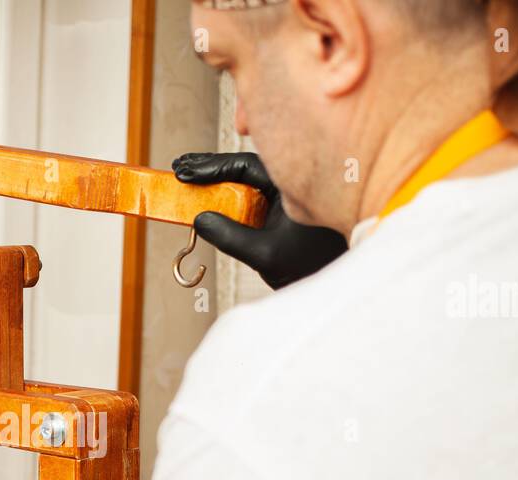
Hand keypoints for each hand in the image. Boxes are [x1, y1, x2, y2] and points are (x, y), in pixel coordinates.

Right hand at [172, 151, 348, 288]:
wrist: (337, 277)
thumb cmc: (314, 265)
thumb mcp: (265, 254)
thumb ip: (230, 237)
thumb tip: (200, 219)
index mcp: (292, 184)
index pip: (244, 166)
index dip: (210, 167)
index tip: (185, 171)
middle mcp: (289, 183)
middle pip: (243, 166)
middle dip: (210, 166)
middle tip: (180, 167)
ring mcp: (286, 195)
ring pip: (247, 178)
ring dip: (218, 177)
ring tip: (189, 177)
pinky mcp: (283, 208)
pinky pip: (252, 193)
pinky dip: (229, 192)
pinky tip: (211, 194)